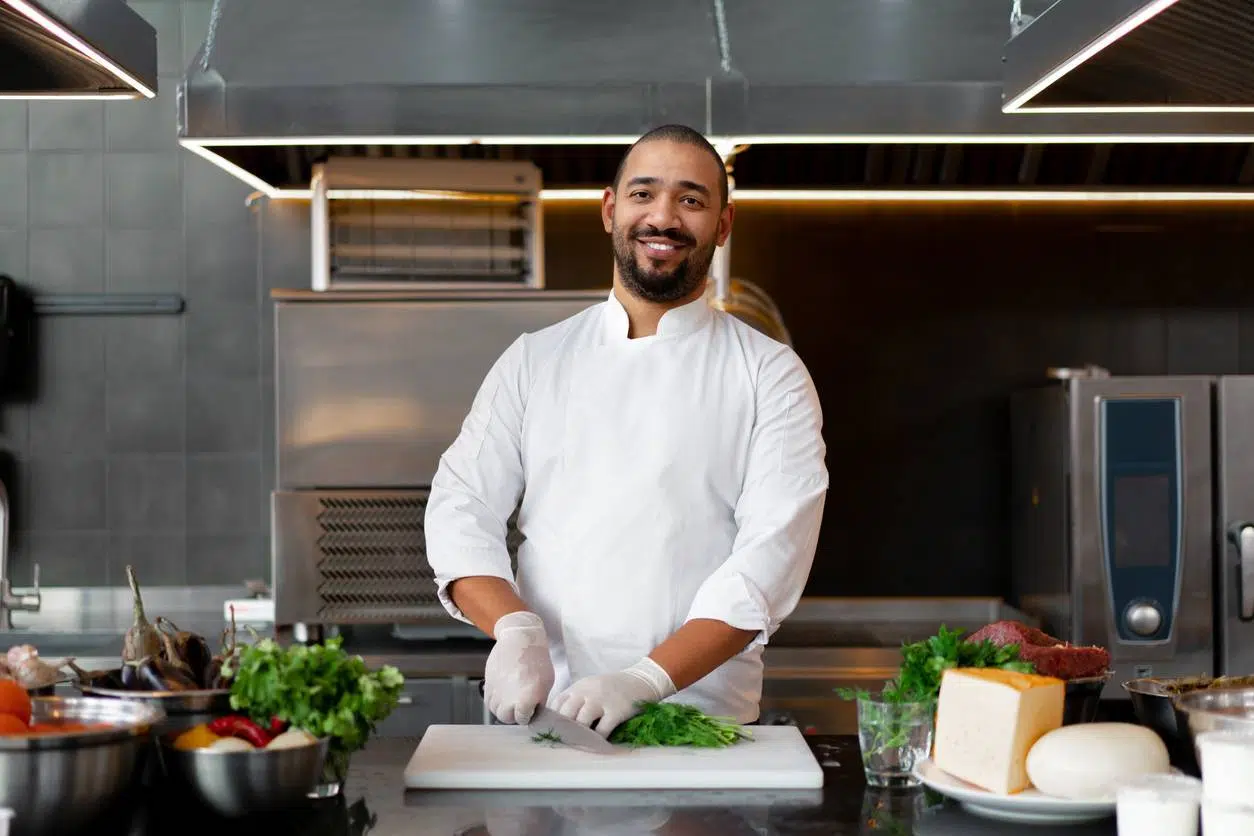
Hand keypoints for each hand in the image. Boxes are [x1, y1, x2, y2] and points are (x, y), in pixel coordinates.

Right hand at [484, 611, 554, 724]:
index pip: (522, 720)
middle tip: (520, 705)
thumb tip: (532, 713)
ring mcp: (496, 690)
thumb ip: (538, 702)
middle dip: (513, 714)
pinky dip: (495, 700)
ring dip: (503, 707)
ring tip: (511, 698)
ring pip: (495, 709)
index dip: (527, 716)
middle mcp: (508, 697)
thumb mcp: (546, 683)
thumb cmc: (537, 660)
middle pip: (506, 718)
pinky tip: (503, 692)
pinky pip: (488, 699)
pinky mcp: (487, 682)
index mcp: (526, 699)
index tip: (529, 710)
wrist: (521, 640)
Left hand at [552, 657, 675, 737]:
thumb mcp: (591, 687)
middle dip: (563, 730)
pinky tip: (597, 745)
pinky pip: (602, 730)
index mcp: (579, 687)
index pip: (557, 703)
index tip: (553, 732)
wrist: (641, 680)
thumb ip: (576, 699)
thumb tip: (559, 722)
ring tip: (579, 746)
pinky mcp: (616, 711)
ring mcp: (601, 701)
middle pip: (566, 714)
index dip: (552, 720)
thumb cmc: (613, 687)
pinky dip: (598, 740)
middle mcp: (587, 692)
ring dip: (579, 736)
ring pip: (581, 722)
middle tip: (564, 743)